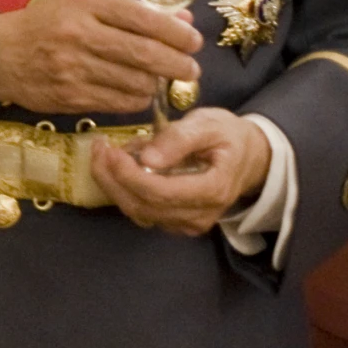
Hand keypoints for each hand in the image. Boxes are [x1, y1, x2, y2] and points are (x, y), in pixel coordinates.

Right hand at [0, 0, 200, 113]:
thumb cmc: (47, 23)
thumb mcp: (85, 3)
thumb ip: (133, 12)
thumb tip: (184, 22)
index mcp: (86, 2)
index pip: (145, 19)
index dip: (178, 34)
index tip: (194, 42)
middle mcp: (79, 33)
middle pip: (147, 54)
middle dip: (179, 65)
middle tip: (190, 69)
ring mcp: (74, 67)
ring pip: (137, 82)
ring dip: (156, 84)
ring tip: (157, 80)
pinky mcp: (71, 95)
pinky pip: (121, 103)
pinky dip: (136, 99)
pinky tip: (135, 92)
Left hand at [90, 108, 271, 235]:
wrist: (248, 156)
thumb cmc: (227, 136)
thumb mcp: (207, 125)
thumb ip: (178, 139)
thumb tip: (147, 157)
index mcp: (213, 190)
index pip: (161, 193)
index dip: (128, 175)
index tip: (109, 150)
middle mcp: (200, 214)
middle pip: (143, 206)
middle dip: (112, 178)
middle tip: (99, 147)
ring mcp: (187, 221)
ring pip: (137, 212)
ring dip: (113, 183)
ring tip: (109, 151)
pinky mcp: (176, 221)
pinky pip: (140, 211)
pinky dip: (123, 190)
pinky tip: (121, 165)